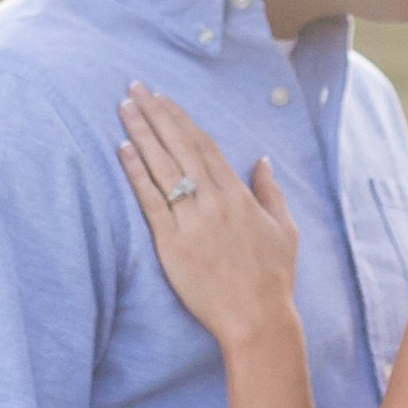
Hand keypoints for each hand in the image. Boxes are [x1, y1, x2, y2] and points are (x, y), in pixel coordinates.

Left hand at [118, 85, 298, 345]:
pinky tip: (122, 150)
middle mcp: (214, 203)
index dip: (182, 119)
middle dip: (156, 114)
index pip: (205, 146)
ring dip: (141, 134)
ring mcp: (191, 223)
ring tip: (124, 108)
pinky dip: (136, 174)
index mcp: (238, 196)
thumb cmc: (273, 278)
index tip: (164, 98)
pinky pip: (150, 201)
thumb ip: (270, 192)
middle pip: (180, 147)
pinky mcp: (172, 245)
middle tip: (135, 87)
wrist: (256, 319)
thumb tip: (261, 161)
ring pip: (162, 167)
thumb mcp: (284, 229)